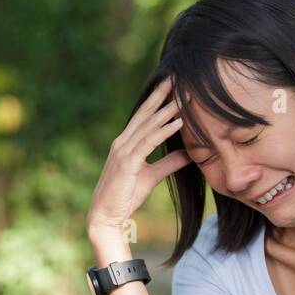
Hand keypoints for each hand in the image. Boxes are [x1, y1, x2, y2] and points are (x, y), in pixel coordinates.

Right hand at [85, 76, 191, 236]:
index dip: (158, 99)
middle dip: (161, 94)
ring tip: (184, 96)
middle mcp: (122, 143)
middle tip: (177, 77)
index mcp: (126, 143)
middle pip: (145, 113)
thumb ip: (169, 162)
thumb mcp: (152, 176)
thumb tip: (189, 153)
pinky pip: (149, 142)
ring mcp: (123, 151)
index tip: (174, 85)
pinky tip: (178, 122)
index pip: (144, 116)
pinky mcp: (127, 163)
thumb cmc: (125, 197)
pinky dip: (164, 131)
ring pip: (149, 125)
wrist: (106, 217)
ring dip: (168, 109)